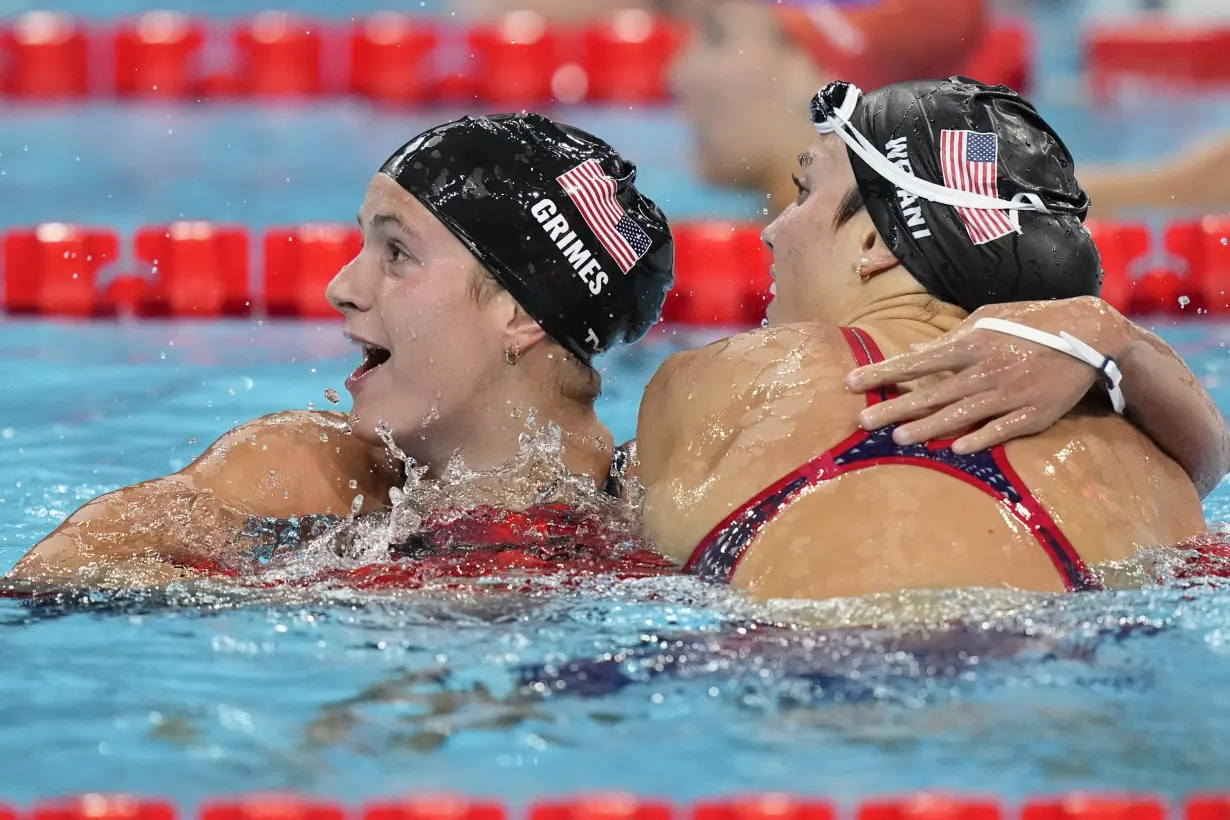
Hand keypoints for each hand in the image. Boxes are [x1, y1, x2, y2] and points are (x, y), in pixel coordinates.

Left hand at [844, 298, 1132, 453]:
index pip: (917, 360)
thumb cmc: (1032, 322)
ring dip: (927, 428)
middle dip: (894, 408)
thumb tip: (916, 348)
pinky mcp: (1033, 414)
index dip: (883, 373)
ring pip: (960, 415)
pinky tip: (954, 449)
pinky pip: (1001, 430)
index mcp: (972, 343)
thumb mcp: (990, 317)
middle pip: (932, 392)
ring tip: (896, 439)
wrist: (1089, 335)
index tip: (851, 382)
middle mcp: (986, 370)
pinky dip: (979, 439)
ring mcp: (1010, 394)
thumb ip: (953, 336)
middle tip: (862, 421)